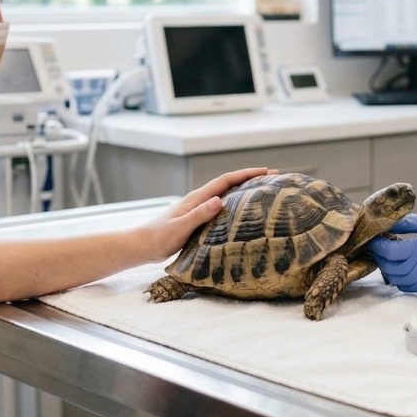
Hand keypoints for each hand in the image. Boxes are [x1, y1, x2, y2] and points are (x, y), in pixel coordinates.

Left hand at [138, 166, 272, 261]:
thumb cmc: (160, 238)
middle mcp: (200, 200)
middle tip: (273, 178)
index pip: (226, 181)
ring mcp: (199, 208)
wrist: (143, 245)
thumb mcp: (181, 227)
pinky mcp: (199, 219)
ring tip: (264, 192)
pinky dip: (236, 204)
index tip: (265, 171)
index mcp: (198, 198)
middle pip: (230, 184)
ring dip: (245, 190)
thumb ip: (199, 214)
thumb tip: (219, 200)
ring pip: (227, 195)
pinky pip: (223, 207)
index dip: (246, 174)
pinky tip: (243, 212)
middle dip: (251, 179)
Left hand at [367, 212, 416, 292]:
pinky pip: (408, 286)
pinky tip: (401, 264)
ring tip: (389, 253)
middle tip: (379, 243)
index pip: (390, 252)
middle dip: (381, 256)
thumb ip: (406, 223)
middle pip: (390, 268)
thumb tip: (385, 224)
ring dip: (389, 268)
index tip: (374, 236)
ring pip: (397, 280)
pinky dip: (399, 277)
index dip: (378, 245)